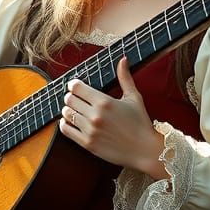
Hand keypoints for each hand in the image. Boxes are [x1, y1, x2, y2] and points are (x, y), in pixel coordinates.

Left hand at [59, 57, 166, 177]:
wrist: (145, 150)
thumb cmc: (141, 123)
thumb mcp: (134, 98)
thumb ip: (125, 78)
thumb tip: (123, 59)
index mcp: (104, 102)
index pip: (77, 87)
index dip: (74, 84)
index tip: (75, 85)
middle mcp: (95, 115)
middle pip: (69, 100)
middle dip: (70, 96)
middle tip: (75, 97)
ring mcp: (90, 130)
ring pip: (67, 114)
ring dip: (68, 110)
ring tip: (73, 109)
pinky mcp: (87, 144)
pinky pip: (66, 130)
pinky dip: (64, 124)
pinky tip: (69, 122)